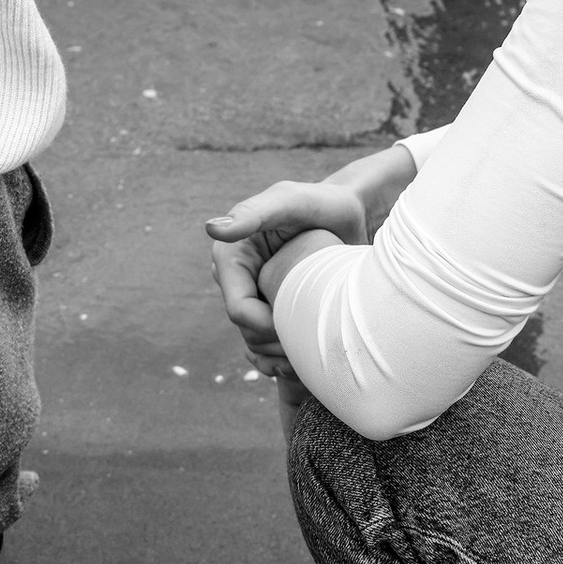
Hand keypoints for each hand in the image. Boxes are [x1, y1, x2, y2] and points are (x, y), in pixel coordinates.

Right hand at [202, 175, 368, 363]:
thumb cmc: (321, 203)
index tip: (301, 325)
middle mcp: (237, 279)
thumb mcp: (291, 201)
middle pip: (247, 331)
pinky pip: (267, 349)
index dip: (266, 327)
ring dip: (281, 356)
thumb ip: (254, 213)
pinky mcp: (272, 308)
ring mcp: (255, 296)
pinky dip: (282, 361)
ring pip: (257, 345)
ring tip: (315, 351)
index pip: (239, 310)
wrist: (350, 217)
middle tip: (314, 340)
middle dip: (276, 342)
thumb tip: (213, 228)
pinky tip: (305, 359)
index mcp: (231, 257)